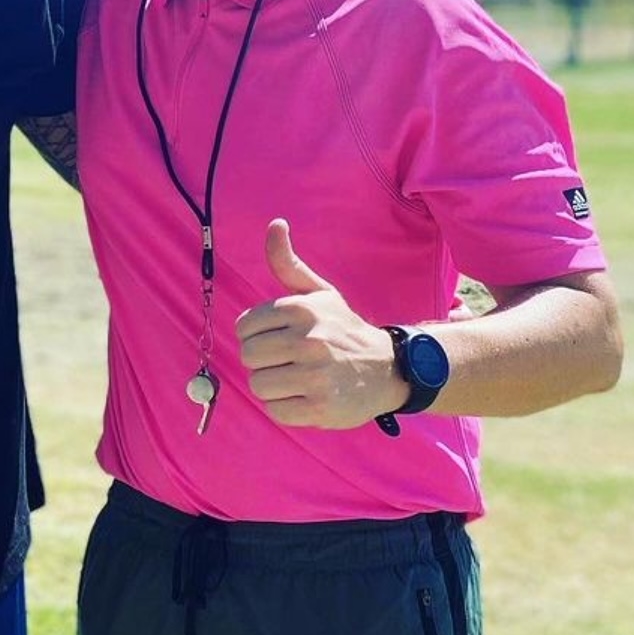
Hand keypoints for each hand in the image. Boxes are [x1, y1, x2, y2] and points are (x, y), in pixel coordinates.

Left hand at [233, 219, 406, 429]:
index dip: (257, 335)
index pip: (244, 327)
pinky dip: (286, 407)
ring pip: (259, 385)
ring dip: (274, 386)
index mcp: (300, 309)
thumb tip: (275, 223)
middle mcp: (308, 340)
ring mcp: (315, 376)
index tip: (280, 338)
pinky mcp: (320, 408)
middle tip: (289, 360)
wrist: (389, 369)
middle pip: (249, 356)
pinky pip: (276, 411)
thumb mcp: (318, 293)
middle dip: (264, 361)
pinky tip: (306, 396)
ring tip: (298, 378)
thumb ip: (287, 263)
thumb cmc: (343, 329)